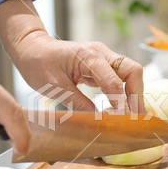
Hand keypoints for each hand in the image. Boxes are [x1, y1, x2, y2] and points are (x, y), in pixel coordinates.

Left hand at [14, 34, 144, 112]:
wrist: (30, 47)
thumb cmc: (38, 63)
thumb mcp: (55, 87)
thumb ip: (79, 104)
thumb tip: (99, 121)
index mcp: (89, 56)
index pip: (114, 82)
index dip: (122, 103)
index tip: (125, 121)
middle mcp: (101, 53)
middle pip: (132, 70)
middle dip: (137, 94)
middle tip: (137, 118)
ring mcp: (102, 57)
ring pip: (129, 73)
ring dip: (132, 94)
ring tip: (130, 116)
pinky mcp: (100, 64)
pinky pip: (119, 77)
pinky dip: (123, 92)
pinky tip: (119, 108)